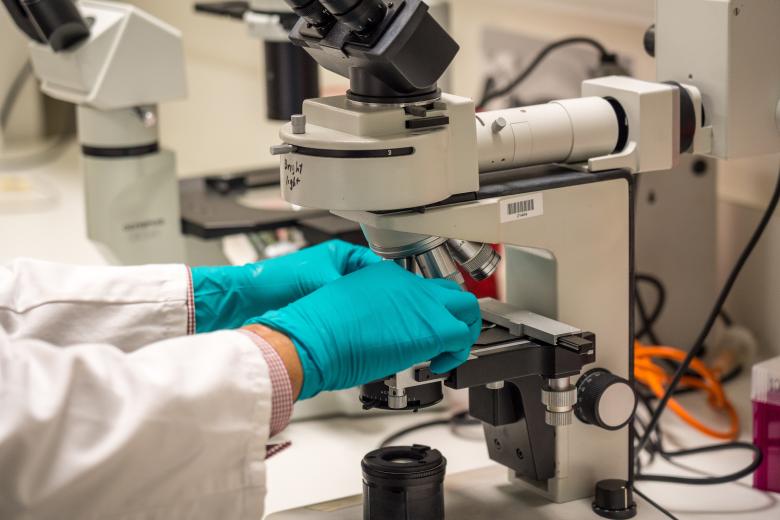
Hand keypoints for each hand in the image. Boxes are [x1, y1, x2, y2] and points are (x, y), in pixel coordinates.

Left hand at [192, 240, 379, 332]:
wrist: (246, 299)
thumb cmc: (277, 280)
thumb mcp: (322, 280)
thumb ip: (349, 291)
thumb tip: (372, 302)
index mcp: (339, 255)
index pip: (375, 266)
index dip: (389, 281)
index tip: (401, 295)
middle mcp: (333, 271)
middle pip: (367, 287)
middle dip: (377, 300)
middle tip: (391, 314)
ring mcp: (325, 290)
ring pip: (354, 303)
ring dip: (362, 313)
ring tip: (375, 324)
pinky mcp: (317, 309)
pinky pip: (341, 316)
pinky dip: (349, 323)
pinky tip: (356, 333)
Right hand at [245, 261, 481, 399]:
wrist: (313, 338)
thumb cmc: (317, 329)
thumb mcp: (344, 307)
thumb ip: (370, 312)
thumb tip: (378, 330)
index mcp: (383, 275)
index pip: (419, 288)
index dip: (427, 310)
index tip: (423, 327)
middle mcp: (407, 283)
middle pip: (450, 290)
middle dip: (454, 313)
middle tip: (447, 336)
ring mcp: (422, 302)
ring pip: (465, 307)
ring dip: (462, 330)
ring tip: (450, 352)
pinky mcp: (432, 327)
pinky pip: (461, 337)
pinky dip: (458, 353)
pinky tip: (442, 365)